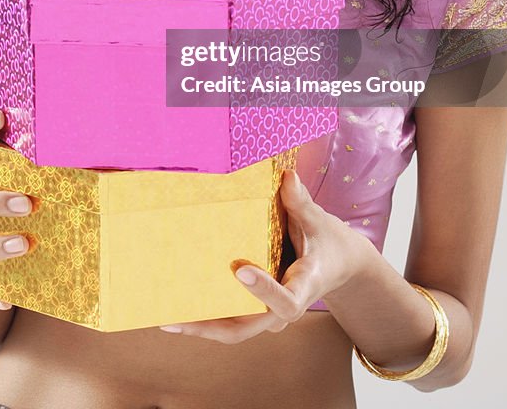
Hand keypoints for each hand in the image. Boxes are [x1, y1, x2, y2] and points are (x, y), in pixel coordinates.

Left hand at [159, 168, 370, 342]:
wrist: (340, 265)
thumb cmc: (328, 241)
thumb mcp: (319, 221)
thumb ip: (300, 203)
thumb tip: (287, 177)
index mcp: (304, 286)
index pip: (285, 300)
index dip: (263, 290)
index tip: (240, 270)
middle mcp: (284, 307)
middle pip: (247, 326)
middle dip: (211, 324)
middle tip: (176, 315)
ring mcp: (270, 313)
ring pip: (234, 330)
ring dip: (201, 326)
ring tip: (166, 316)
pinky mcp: (259, 310)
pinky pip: (231, 319)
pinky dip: (206, 317)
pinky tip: (178, 309)